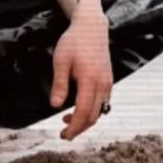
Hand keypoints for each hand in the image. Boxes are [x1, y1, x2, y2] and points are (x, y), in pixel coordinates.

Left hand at [49, 16, 112, 140]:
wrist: (92, 27)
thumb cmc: (74, 41)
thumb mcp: (61, 60)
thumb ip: (60, 84)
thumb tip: (54, 106)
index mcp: (90, 80)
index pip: (84, 112)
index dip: (74, 127)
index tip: (63, 135)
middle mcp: (102, 84)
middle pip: (93, 116)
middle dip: (79, 128)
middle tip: (64, 134)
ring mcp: (108, 83)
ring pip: (100, 111)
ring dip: (85, 120)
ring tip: (67, 120)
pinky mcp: (108, 80)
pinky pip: (103, 103)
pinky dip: (92, 111)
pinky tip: (80, 108)